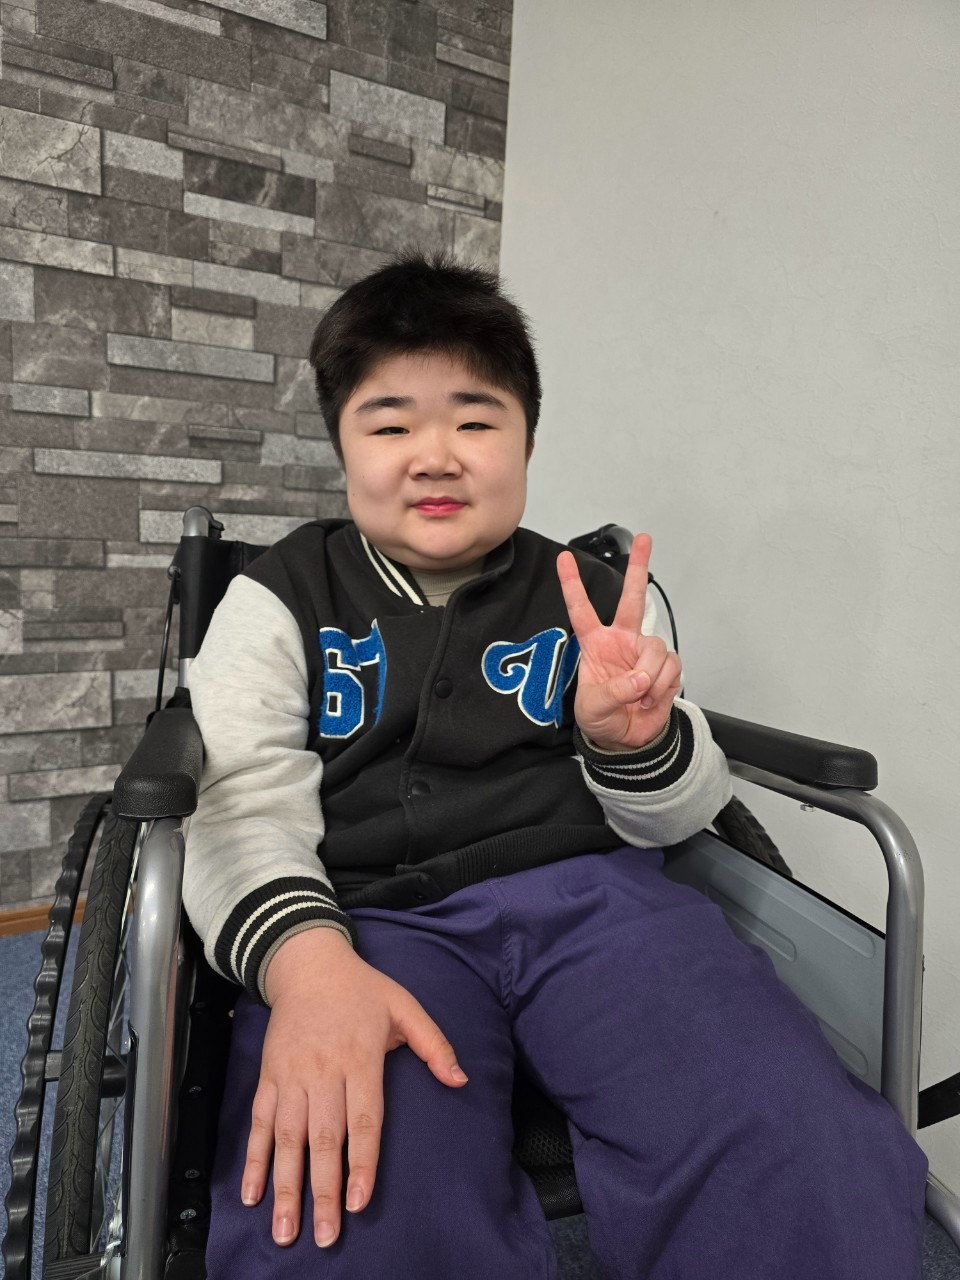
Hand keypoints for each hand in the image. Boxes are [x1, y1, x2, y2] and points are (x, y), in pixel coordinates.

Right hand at [242, 927, 467, 1248]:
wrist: (307, 963)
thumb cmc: (362, 989)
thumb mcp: (405, 1006)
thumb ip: (434, 1044)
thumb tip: (459, 1081)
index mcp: (360, 1058)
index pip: (363, 1120)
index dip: (361, 1163)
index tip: (359, 1202)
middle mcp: (323, 1072)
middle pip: (322, 1139)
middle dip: (322, 1191)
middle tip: (325, 1236)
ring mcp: (291, 1076)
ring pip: (285, 1138)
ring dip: (285, 1186)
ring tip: (284, 1229)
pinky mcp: (269, 1076)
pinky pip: (258, 1122)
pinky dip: (253, 1159)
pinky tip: (253, 1193)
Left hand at [556, 533, 681, 751]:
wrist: (627, 740)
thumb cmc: (602, 719)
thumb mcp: (593, 709)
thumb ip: (613, 692)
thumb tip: (640, 678)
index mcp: (595, 644)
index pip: (581, 610)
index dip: (572, 585)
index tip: (563, 559)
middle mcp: (622, 641)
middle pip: (631, 599)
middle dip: (638, 568)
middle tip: (643, 539)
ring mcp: (644, 652)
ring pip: (656, 650)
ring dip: (650, 676)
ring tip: (639, 696)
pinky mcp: (666, 667)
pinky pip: (671, 669)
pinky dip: (662, 688)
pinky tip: (651, 698)